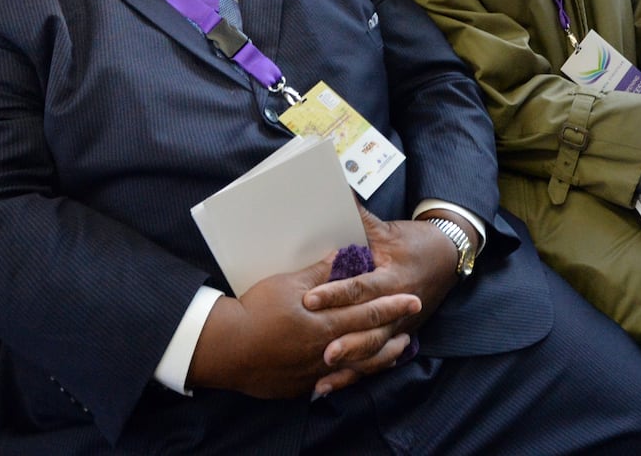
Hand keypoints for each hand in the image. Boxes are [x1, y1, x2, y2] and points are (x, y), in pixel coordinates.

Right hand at [187, 252, 419, 398]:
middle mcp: (327, 350)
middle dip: (394, 327)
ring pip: (359, 365)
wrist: (227, 349)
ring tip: (399, 348)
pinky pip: (336, 381)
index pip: (368, 313)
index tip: (413, 299)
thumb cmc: (254, 313)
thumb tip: (342, 256)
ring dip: (382, 356)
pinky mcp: (302, 384)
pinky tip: (359, 370)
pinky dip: (353, 374)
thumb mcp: (287, 284)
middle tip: (414, 319)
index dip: (393, 305)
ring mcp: (316, 371)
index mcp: (326, 324)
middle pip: (369, 339)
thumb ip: (319, 273)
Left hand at [302, 204, 459, 391]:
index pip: (362, 288)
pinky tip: (328, 387)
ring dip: (350, 364)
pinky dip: (354, 375)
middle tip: (319, 349)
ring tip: (323, 375)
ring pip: (374, 351)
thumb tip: (336, 194)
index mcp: (393, 278)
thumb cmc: (415, 242)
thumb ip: (359, 219)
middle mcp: (399, 306)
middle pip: (369, 327)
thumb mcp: (388, 229)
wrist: (449, 257)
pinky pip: (375, 361)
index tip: (311, 300)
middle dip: (345, 339)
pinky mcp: (399, 337)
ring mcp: (401, 325)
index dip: (337, 294)